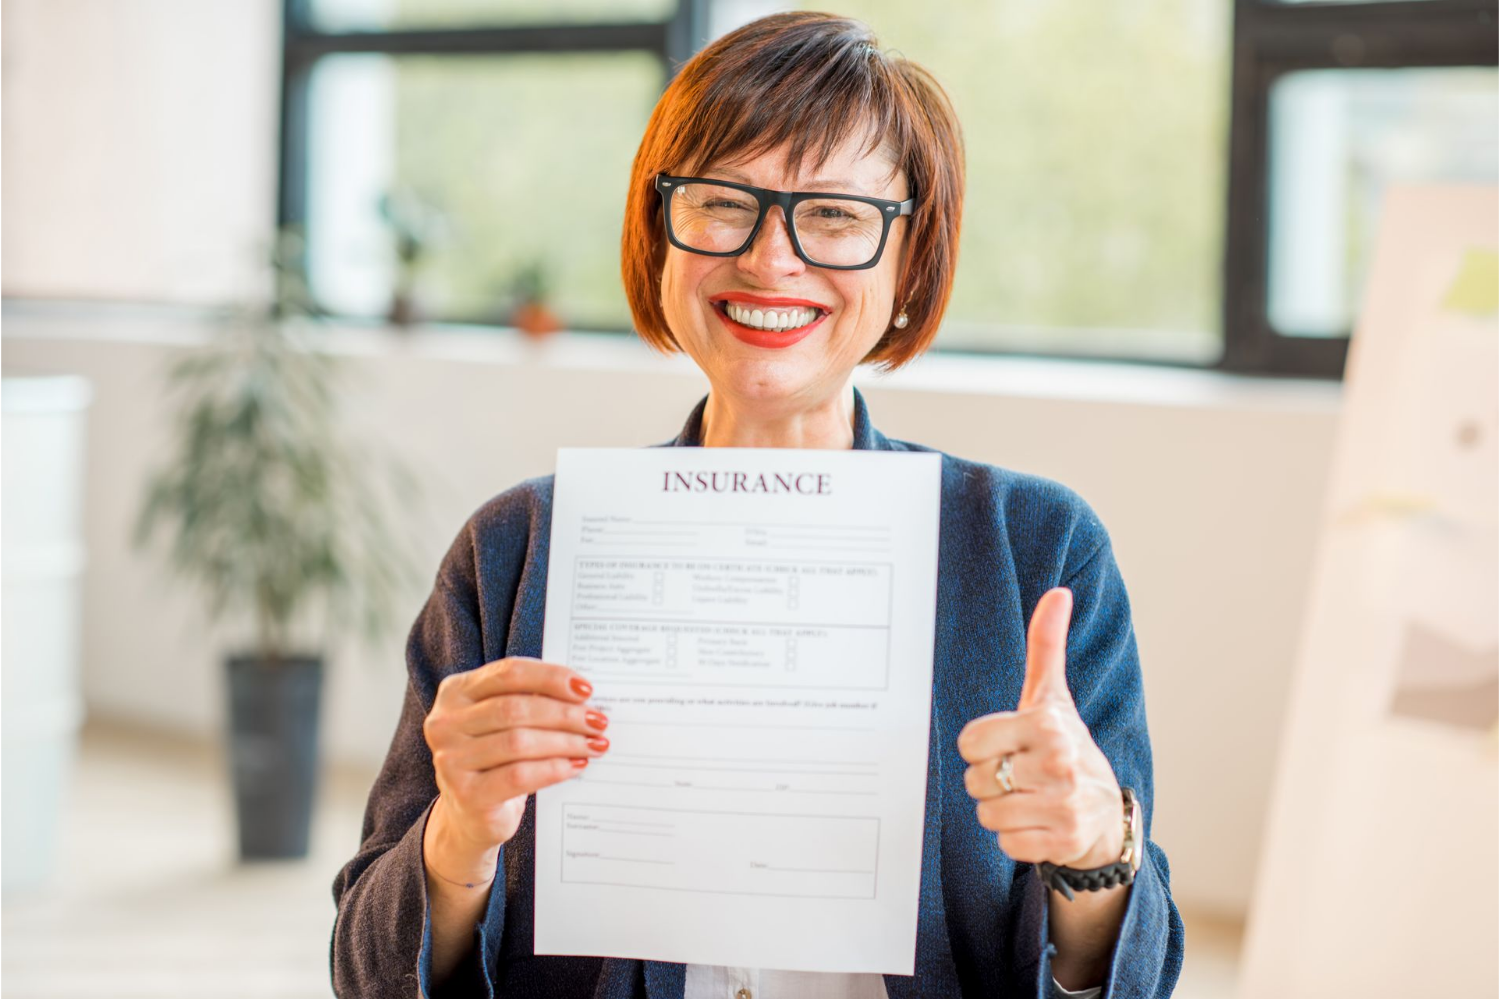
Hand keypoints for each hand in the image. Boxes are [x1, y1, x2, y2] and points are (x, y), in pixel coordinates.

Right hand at [422, 656, 609, 850]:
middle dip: (564, 714)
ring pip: (519, 742)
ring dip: (565, 742)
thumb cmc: (495, 756)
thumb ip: (531, 699)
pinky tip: (576, 765)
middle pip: (515, 708)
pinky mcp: (466, 794)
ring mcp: (451, 760)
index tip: (586, 689)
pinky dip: (554, 769)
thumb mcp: (503, 720)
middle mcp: (445, 723)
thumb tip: (582, 694)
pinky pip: (519, 776)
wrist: (470, 812)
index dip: (551, 677)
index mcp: (455, 691)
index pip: (509, 673)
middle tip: (598, 721)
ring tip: (594, 744)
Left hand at [957, 588, 1123, 869]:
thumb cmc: (1066, 748)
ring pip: (987, 813)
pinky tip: (1040, 824)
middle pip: (975, 779)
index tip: (1010, 746)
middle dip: (992, 781)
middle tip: (1023, 775)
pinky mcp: (1063, 841)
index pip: (970, 741)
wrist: (1105, 813)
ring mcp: (1063, 804)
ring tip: (1031, 799)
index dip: (983, 747)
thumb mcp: (1053, 698)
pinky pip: (1006, 843)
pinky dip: (1018, 838)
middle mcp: (1058, 762)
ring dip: (1002, 811)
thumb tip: (1057, 593)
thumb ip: (1046, 645)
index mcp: (1047, 724)